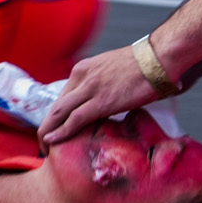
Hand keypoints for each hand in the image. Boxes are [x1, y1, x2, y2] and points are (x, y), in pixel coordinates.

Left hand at [39, 44, 157, 145]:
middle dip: (47, 124)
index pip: (64, 95)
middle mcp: (82, 76)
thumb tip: (111, 97)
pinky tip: (53, 141)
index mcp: (85, 68)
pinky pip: (75, 119)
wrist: (159, 57)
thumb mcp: (115, 70)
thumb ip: (106, 82)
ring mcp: (90, 88)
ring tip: (43, 145)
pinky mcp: (102, 101)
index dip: (56, 114)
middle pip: (58, 105)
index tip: (53, 126)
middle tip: (42, 140)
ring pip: (60, 112)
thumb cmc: (145, 64)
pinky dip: (61, 132)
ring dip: (49, 131)